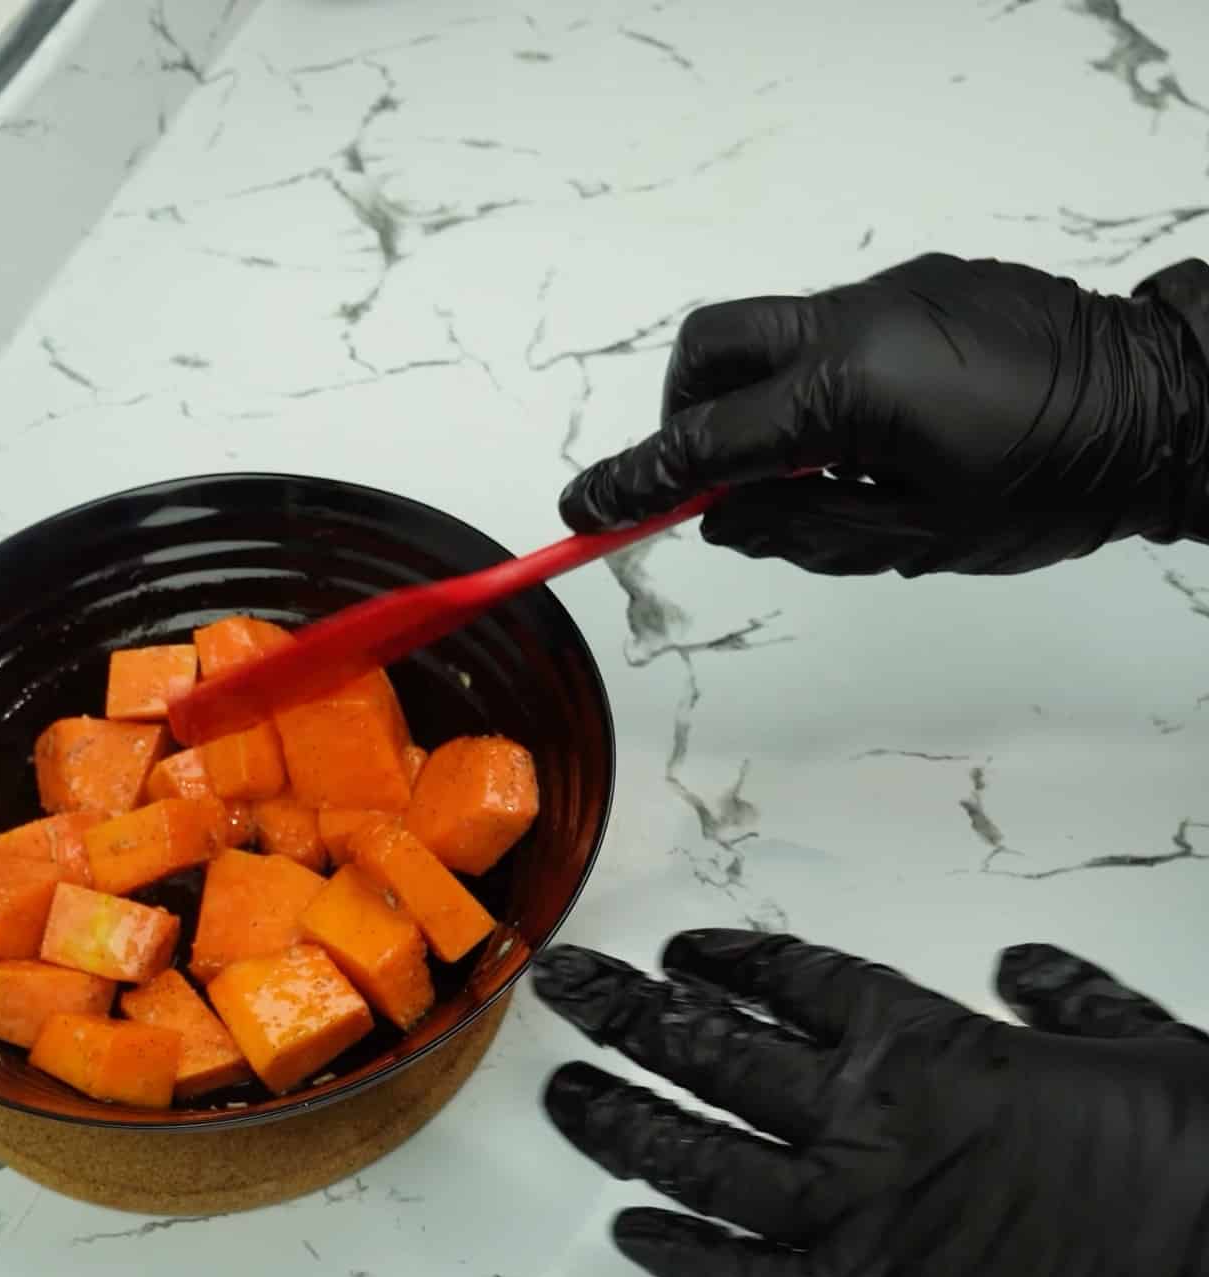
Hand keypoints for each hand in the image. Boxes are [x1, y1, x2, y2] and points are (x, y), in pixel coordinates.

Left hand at [532, 931, 1208, 1276]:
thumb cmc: (1206, 1189)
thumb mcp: (1158, 1053)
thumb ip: (1078, 1004)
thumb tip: (1027, 967)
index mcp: (932, 1048)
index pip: (797, 981)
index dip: (727, 962)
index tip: (679, 954)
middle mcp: (864, 1124)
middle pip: (710, 1050)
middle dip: (626, 1013)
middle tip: (565, 987)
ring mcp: (845, 1222)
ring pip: (694, 1155)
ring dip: (619, 1119)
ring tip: (562, 1092)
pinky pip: (733, 1276)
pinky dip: (676, 1251)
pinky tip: (629, 1230)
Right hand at [557, 253, 1208, 574]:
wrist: (1170, 406)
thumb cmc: (1057, 483)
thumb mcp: (915, 538)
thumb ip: (800, 529)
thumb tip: (723, 519)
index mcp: (847, 393)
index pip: (704, 444)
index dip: (635, 484)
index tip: (582, 513)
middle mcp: (855, 324)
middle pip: (710, 348)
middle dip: (684, 411)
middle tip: (709, 479)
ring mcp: (889, 295)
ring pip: (772, 335)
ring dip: (759, 400)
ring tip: (821, 469)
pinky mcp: (923, 284)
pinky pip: (836, 327)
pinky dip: (821, 381)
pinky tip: (880, 432)